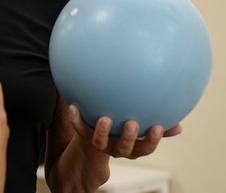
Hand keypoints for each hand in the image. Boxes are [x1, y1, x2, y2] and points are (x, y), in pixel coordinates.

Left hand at [68, 104, 182, 158]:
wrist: (95, 139)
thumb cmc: (123, 128)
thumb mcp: (142, 127)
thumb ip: (159, 126)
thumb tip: (180, 125)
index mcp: (131, 147)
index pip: (145, 148)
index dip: (152, 140)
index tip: (158, 127)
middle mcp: (115, 148)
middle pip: (123, 148)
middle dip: (128, 138)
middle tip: (132, 123)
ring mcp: (99, 143)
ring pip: (100, 142)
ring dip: (102, 131)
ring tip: (105, 119)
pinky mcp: (84, 134)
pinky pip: (79, 127)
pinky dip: (75, 118)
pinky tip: (73, 105)